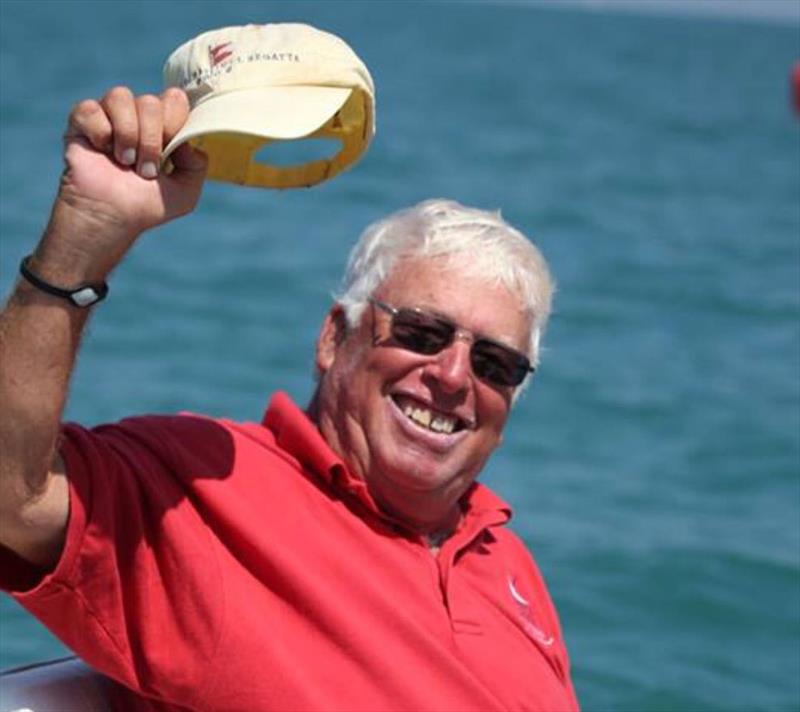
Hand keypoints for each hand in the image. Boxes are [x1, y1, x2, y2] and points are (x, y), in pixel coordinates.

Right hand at [61, 86, 206, 234]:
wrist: (112, 217)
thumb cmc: (145, 205)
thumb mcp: (185, 192)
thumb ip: (197, 164)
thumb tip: (187, 140)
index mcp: (163, 126)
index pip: (174, 98)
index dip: (174, 119)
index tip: (169, 148)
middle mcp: (137, 115)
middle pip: (150, 101)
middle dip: (150, 139)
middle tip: (146, 169)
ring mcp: (109, 115)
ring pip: (120, 96)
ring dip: (127, 134)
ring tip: (125, 162)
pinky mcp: (81, 120)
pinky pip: (90, 108)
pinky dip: (100, 132)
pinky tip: (101, 151)